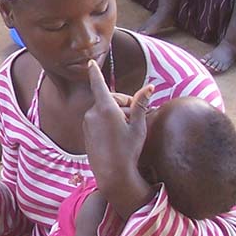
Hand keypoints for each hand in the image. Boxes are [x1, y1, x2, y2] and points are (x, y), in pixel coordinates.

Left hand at [82, 60, 153, 214]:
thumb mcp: (138, 126)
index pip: (99, 84)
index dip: (95, 72)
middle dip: (123, 103)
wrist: (112, 174)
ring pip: (104, 110)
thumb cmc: (128, 149)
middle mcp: (92, 113)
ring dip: (117, 114)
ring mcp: (87, 123)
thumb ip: (140, 105)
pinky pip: (98, 120)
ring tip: (129, 129)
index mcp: (105, 109)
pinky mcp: (86, 131)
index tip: (89, 62)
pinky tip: (118, 136)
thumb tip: (150, 87)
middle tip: (136, 116)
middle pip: (109, 99)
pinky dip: (109, 122)